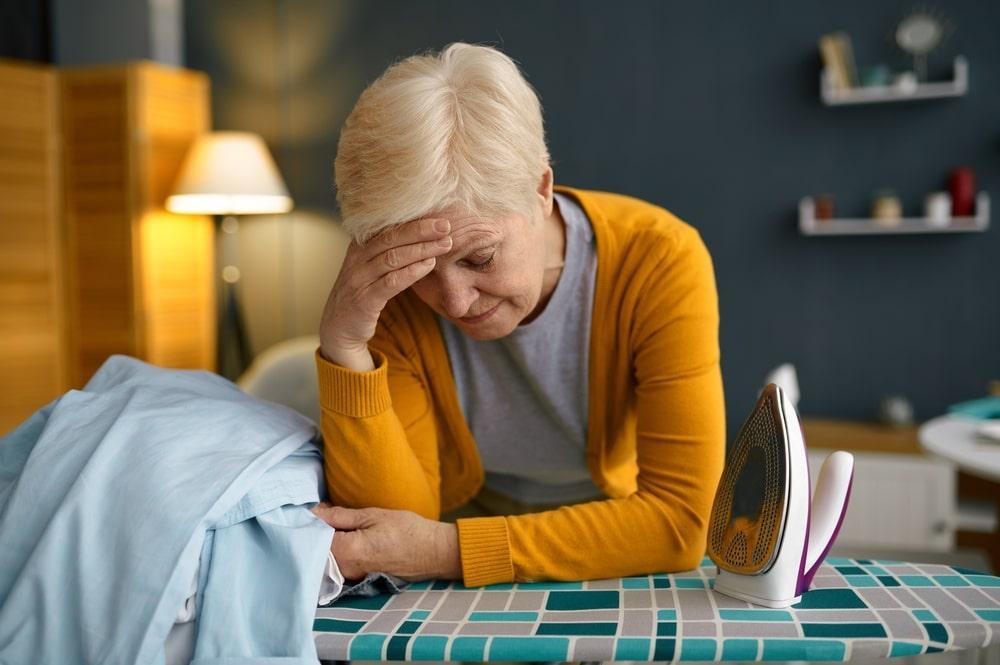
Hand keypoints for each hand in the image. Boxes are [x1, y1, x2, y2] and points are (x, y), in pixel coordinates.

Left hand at [311, 503, 460, 582]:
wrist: (434, 552)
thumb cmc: (407, 530)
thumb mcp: (372, 515)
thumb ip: (339, 515)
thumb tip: (313, 512)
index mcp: (347, 552)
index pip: (312, 538)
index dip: (308, 523)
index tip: (310, 510)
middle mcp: (345, 570)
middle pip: (315, 553)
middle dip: (312, 535)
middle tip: (319, 515)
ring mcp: (352, 578)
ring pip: (325, 561)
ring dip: (322, 544)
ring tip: (330, 524)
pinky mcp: (359, 580)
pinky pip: (336, 567)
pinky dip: (333, 553)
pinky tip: (340, 539)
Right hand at [319, 218, 452, 369]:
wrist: (339, 326)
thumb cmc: (363, 292)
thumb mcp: (371, 267)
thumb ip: (388, 250)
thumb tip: (422, 233)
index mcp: (359, 246)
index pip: (387, 226)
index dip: (413, 219)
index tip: (438, 214)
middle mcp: (356, 259)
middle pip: (391, 238)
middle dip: (421, 230)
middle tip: (446, 225)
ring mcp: (358, 279)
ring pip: (393, 258)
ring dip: (422, 249)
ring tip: (444, 244)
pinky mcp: (364, 300)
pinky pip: (390, 282)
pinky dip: (411, 272)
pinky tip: (429, 265)